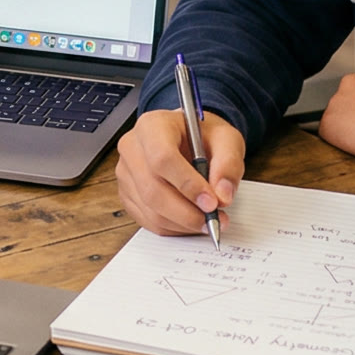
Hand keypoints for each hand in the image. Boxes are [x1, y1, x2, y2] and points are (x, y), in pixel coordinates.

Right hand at [115, 103, 246, 236]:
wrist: (188, 139)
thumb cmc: (203, 136)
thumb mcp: (226, 139)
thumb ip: (228, 164)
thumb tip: (222, 196)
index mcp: (153, 126)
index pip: (162, 158)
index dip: (188, 184)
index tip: (211, 202)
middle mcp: (132, 148)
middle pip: (153, 190)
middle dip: (187, 212)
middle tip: (214, 219)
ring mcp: (126, 173)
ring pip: (151, 210)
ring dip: (183, 223)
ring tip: (208, 220)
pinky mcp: (127, 195)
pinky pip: (149, 221)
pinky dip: (174, 228)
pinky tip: (191, 220)